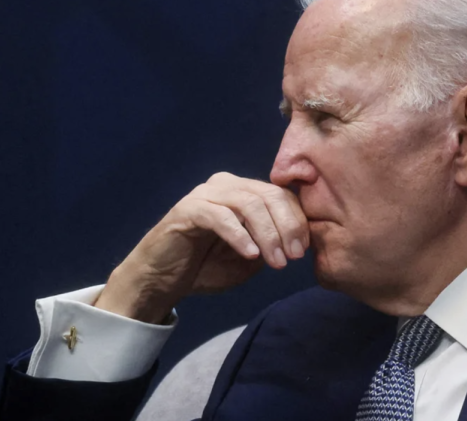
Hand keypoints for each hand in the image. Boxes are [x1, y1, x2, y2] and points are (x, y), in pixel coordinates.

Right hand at [94, 172, 308, 322]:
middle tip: (293, 256)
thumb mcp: (250, 257)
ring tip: (275, 261)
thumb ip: (272, 243)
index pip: (280, 195)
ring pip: (248, 203)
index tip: (303, 250)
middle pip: (269, 195)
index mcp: (243, 192)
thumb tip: (299, 239)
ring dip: (267, 234)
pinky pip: (221, 217)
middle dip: (287, 226)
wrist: (162, 281)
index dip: (297, 220)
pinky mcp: (188, 209)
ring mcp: (206, 194)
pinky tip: (251, 255)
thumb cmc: (207, 267)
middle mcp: (226, 185)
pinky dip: (240, 236)